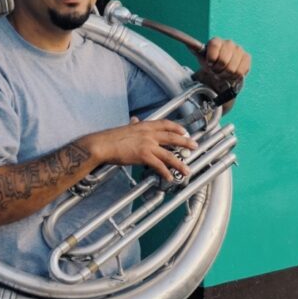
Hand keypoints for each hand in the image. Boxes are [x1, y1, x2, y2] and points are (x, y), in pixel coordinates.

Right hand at [80, 118, 196, 181]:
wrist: (102, 144)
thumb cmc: (111, 138)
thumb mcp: (125, 128)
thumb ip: (133, 125)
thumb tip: (135, 120)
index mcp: (145, 125)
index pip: (165, 124)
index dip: (177, 127)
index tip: (185, 131)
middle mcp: (149, 134)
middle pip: (172, 137)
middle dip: (185, 142)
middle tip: (195, 146)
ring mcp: (147, 144)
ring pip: (169, 154)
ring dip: (179, 163)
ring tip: (187, 170)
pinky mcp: (143, 155)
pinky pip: (158, 165)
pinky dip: (165, 172)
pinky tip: (170, 178)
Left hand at [196, 37, 250, 94]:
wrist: (220, 69)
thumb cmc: (210, 62)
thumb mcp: (201, 57)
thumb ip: (194, 49)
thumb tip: (188, 44)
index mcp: (216, 41)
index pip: (214, 46)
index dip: (211, 58)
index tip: (209, 64)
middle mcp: (229, 43)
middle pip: (223, 61)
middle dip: (217, 70)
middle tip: (215, 72)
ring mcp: (239, 50)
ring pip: (232, 68)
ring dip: (225, 75)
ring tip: (222, 74)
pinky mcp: (247, 58)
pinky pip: (241, 71)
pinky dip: (234, 77)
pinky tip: (230, 75)